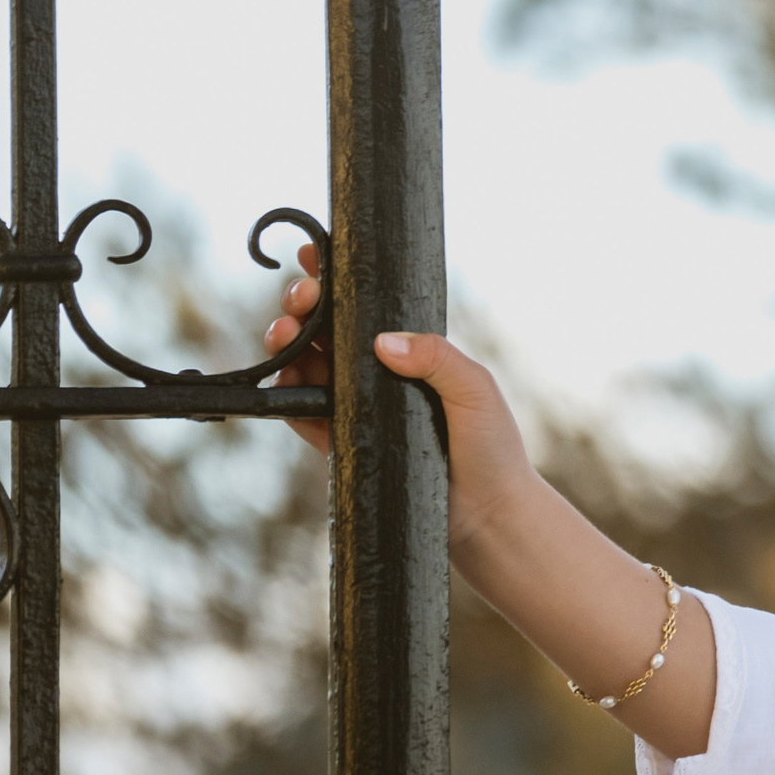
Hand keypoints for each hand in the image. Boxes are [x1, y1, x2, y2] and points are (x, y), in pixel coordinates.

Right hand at [263, 246, 537, 553]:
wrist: (487, 518)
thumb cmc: (492, 449)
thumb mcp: (474, 391)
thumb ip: (437, 359)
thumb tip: (382, 340)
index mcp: (412, 354)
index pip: (367, 310)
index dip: (336, 281)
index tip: (314, 256)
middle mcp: (379, 376)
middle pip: (327, 331)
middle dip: (305, 306)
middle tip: (300, 298)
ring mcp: (357, 409)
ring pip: (307, 368)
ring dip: (287, 345)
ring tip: (283, 334)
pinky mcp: (341, 445)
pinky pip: (302, 416)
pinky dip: (286, 396)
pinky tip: (282, 378)